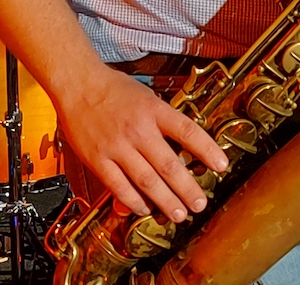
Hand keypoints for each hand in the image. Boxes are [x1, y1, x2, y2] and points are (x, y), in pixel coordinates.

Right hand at [56, 63, 228, 224]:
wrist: (78, 84)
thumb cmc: (113, 89)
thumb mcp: (147, 96)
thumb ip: (163, 119)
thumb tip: (185, 141)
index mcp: (154, 110)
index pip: (187, 131)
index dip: (207, 149)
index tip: (221, 165)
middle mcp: (138, 129)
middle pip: (168, 164)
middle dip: (187, 188)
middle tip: (200, 203)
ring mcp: (117, 146)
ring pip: (146, 180)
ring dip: (165, 200)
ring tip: (179, 214)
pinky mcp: (98, 159)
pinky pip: (119, 186)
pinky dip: (133, 201)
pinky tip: (144, 209)